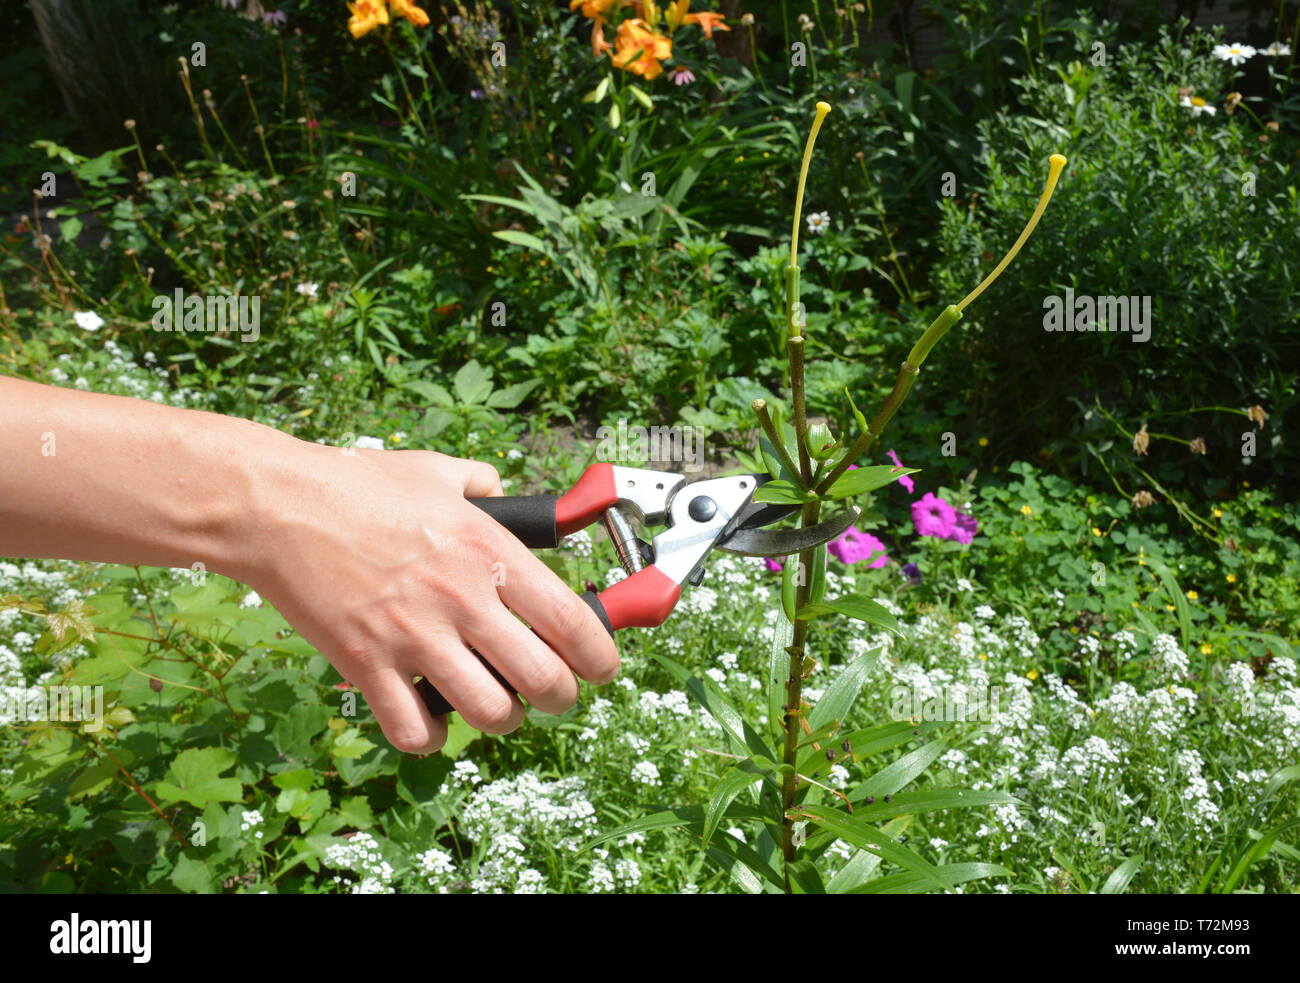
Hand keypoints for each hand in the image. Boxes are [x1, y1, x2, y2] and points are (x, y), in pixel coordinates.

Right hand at [241, 441, 619, 753]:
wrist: (278, 506)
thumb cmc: (356, 486)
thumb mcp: (437, 471)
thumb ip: (484, 486)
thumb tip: (506, 495)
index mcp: (489, 552)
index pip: (572, 622)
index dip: (601, 657)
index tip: (602, 667)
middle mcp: (462, 599)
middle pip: (545, 680)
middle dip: (562, 697)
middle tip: (554, 692)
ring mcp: (415, 638)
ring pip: (492, 713)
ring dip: (504, 717)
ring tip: (497, 704)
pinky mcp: (368, 666)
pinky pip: (415, 731)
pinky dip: (430, 735)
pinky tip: (429, 714)